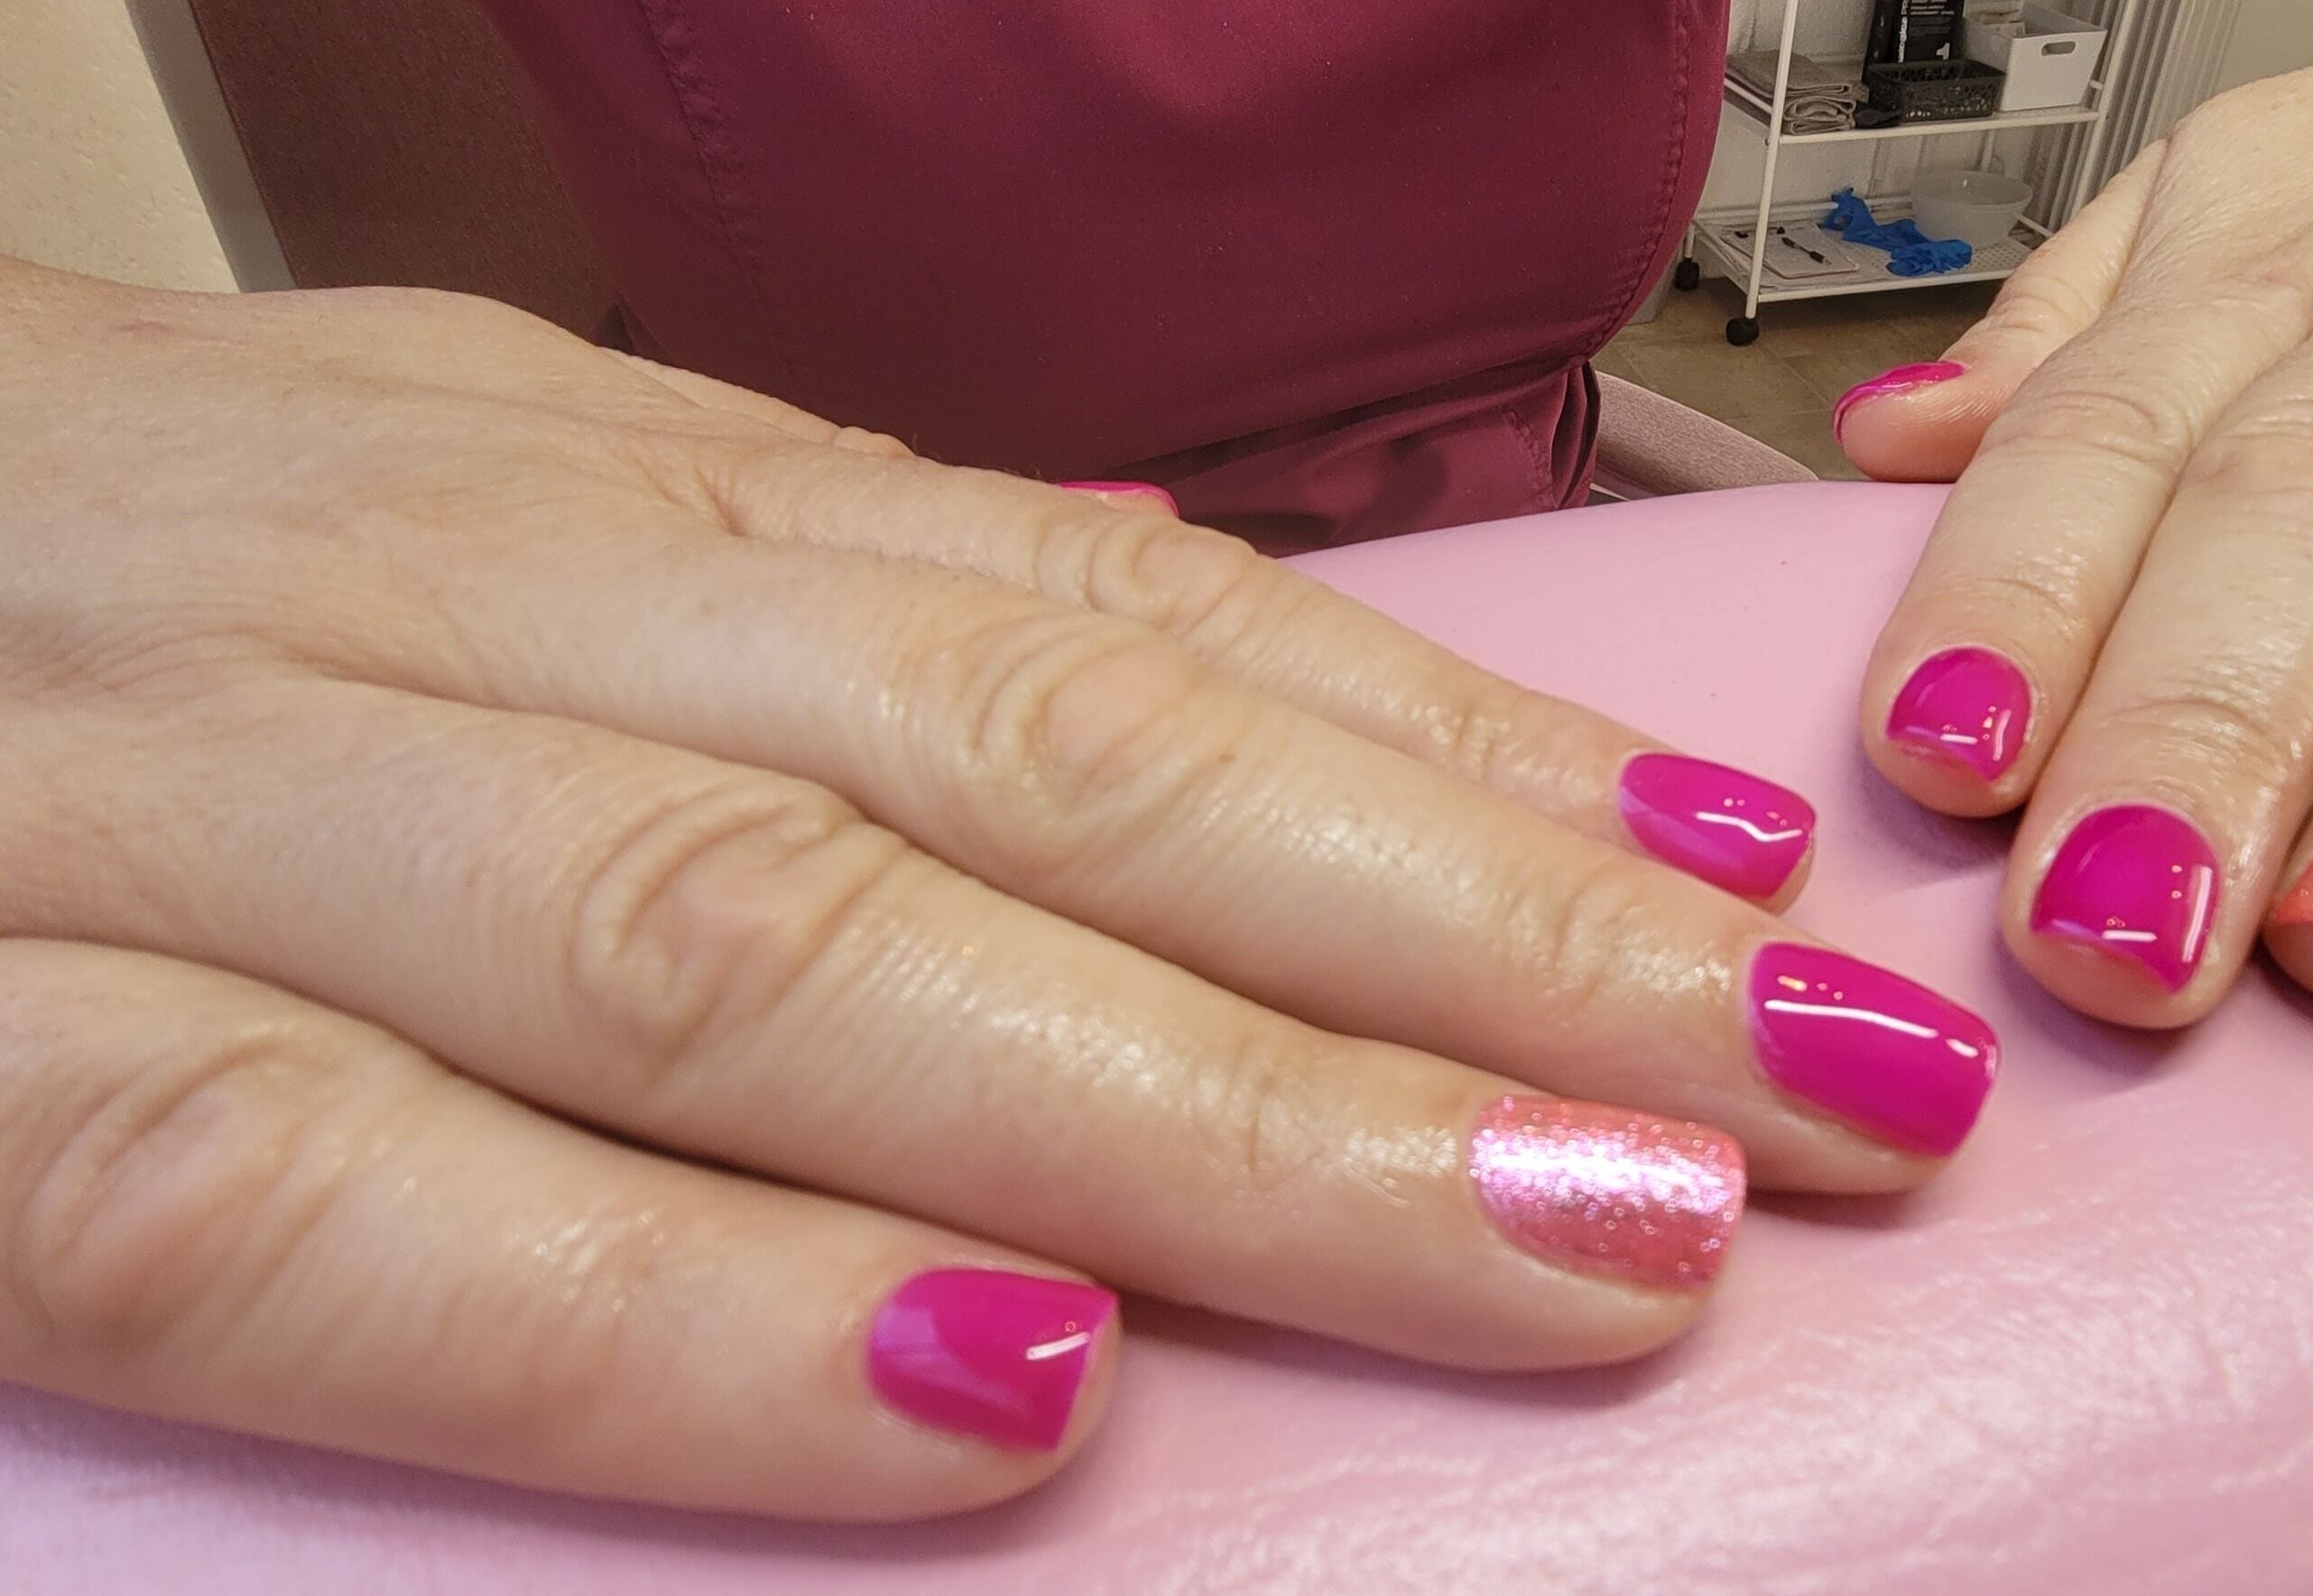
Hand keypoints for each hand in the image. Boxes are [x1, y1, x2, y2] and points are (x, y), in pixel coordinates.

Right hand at [0, 263, 1997, 1516]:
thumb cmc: (119, 590)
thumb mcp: (501, 534)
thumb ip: (821, 633)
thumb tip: (1217, 712)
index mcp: (601, 503)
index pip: (1121, 628)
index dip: (1476, 767)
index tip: (1759, 898)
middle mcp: (461, 616)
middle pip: (1049, 780)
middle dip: (1478, 945)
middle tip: (1827, 1090)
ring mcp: (215, 826)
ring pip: (790, 955)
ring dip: (1228, 1109)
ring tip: (1596, 1233)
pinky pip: (336, 1203)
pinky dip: (678, 1317)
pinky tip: (1004, 1398)